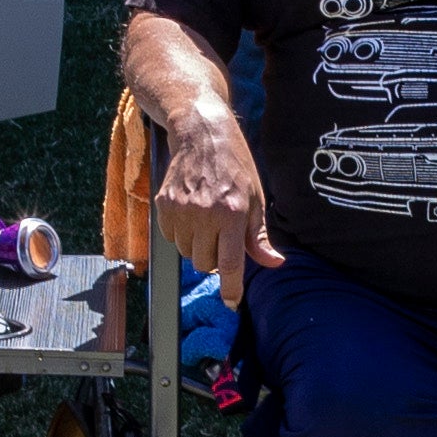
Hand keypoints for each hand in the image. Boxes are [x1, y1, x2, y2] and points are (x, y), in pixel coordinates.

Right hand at [154, 106, 288, 305]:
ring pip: (186, 252)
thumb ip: (259, 236)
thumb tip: (273, 263)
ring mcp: (180, 210)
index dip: (230, 288)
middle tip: (222, 234)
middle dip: (214, 257)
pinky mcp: (163, 205)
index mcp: (231, 213)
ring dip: (197, 245)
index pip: (229, 263)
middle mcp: (204, 213)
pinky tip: (191, 211)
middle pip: (205, 263)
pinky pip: (171, 237)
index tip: (231, 303)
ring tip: (206, 219)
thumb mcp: (256, 198)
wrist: (201, 134)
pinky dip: (181, 233)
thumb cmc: (235, 165)